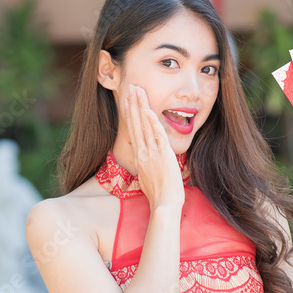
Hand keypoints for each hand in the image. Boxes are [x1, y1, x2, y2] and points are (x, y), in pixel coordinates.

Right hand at [124, 84, 184, 208]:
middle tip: (130, 86)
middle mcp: (142, 152)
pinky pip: (156, 135)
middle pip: (135, 123)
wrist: (164, 205)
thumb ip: (148, 167)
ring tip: (137, 90)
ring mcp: (151, 153)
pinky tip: (149, 109)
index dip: (130, 114)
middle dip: (132, 103)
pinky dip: (152, 122)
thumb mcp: (149, 179)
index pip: (133, 131)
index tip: (128, 101)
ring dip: (140, 106)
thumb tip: (148, 164)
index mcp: (139, 157)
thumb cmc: (160, 196)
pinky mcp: (162, 155)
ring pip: (144, 125)